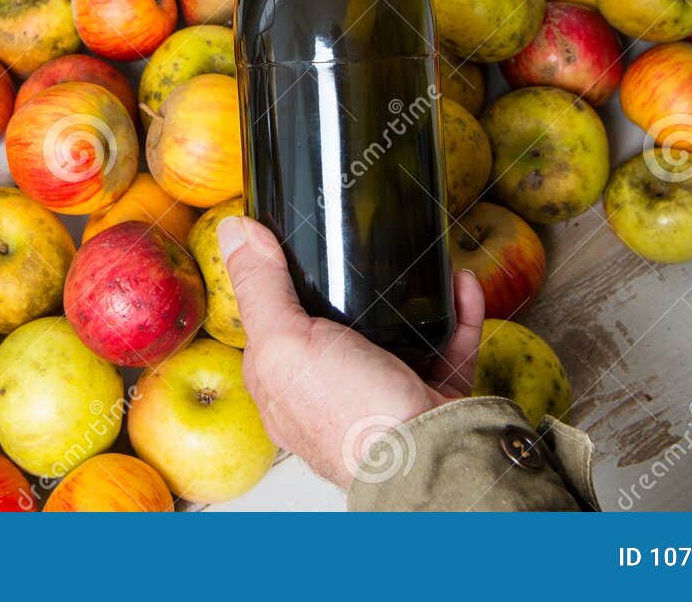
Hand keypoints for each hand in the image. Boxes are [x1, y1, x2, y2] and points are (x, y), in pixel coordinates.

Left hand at [217, 215, 485, 487]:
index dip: (277, 283)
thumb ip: (261, 288)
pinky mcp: (431, 395)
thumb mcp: (287, 342)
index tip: (294, 239)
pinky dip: (457, 312)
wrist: (428, 460)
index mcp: (284, 384)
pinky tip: (460, 282)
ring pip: (396, 332)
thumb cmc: (348, 415)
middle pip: (336, 326)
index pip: (271, 324)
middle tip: (362, 241)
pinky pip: (447, 345)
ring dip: (409, 293)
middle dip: (351, 285)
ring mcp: (383, 395)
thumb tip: (232, 231)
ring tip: (413, 255)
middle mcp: (330, 392)